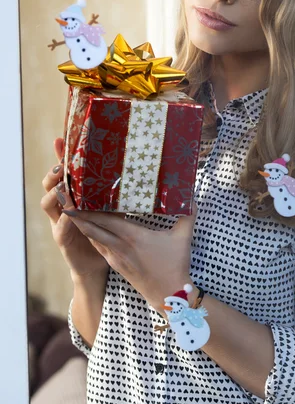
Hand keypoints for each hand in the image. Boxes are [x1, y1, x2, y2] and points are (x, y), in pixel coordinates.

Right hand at [40, 137, 108, 280]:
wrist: (96, 264)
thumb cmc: (106, 232)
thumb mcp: (110, 207)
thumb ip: (115, 191)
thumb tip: (138, 170)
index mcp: (73, 196)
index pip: (63, 172)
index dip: (60, 156)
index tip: (61, 139)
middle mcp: (62, 207)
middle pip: (48, 184)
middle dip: (53, 172)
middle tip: (62, 164)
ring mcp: (59, 223)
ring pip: (48, 203)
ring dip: (55, 193)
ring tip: (63, 184)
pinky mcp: (63, 239)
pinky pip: (60, 227)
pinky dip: (65, 219)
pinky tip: (70, 212)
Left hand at [63, 204, 197, 312]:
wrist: (169, 295)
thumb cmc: (175, 265)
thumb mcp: (183, 238)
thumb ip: (188, 214)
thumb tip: (192, 196)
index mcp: (132, 236)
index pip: (105, 219)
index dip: (89, 209)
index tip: (77, 196)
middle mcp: (119, 246)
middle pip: (92, 228)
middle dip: (78, 214)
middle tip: (67, 199)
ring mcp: (115, 257)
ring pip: (93, 238)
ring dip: (82, 225)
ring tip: (73, 211)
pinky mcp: (116, 265)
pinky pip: (99, 247)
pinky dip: (92, 236)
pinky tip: (89, 230)